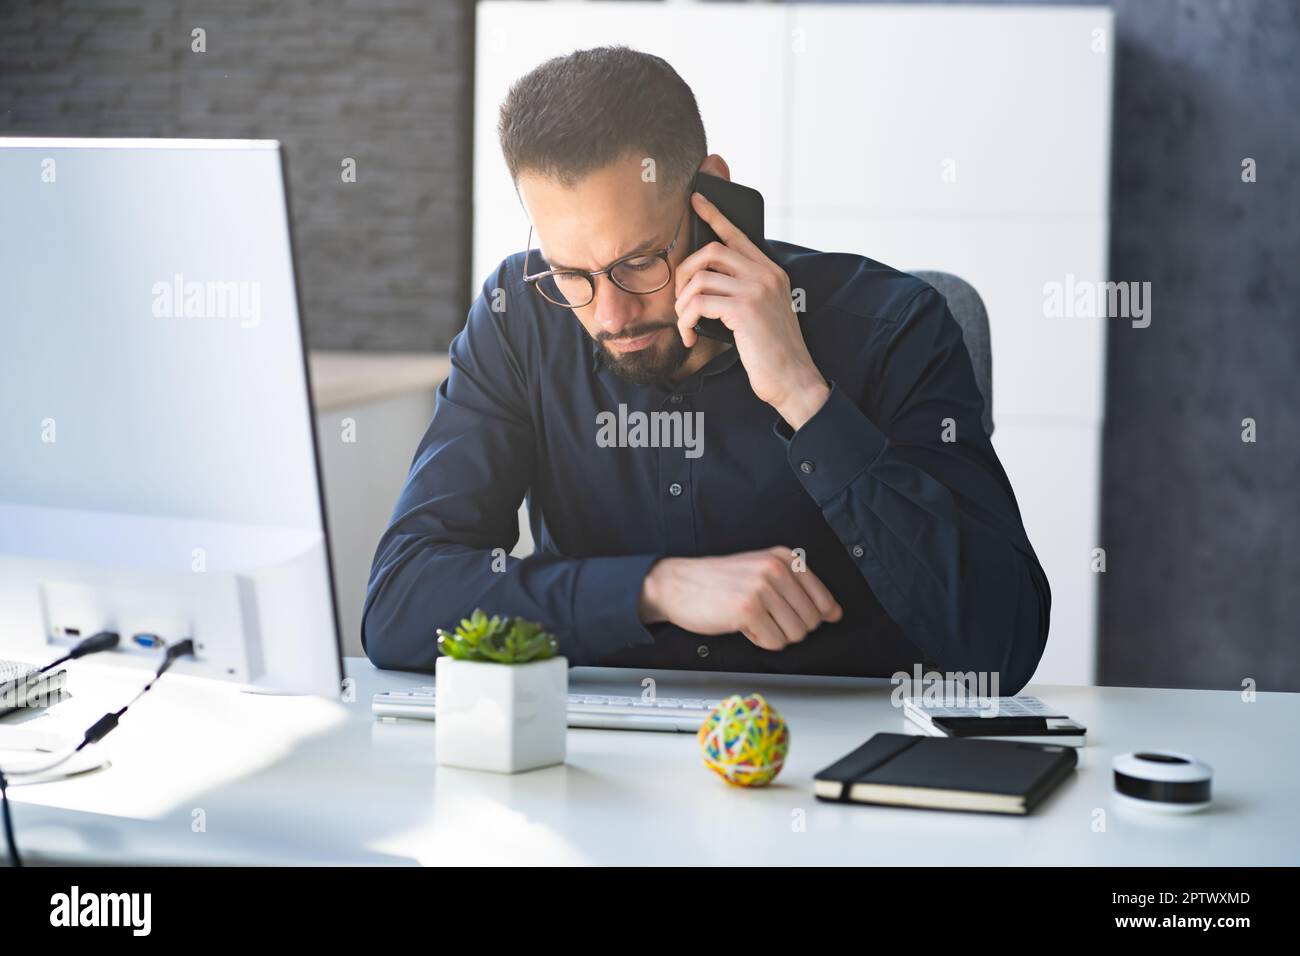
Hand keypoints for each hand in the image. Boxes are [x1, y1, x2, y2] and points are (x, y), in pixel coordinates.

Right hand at [639, 547, 842, 650]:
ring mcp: (762, 588)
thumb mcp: (763, 573)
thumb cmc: (719, 582)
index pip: (824, 600)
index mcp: (784, 557)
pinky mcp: (748, 609)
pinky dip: (758, 640)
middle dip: (788, 627)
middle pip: (811, 622)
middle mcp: (775, 568)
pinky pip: (774, 642)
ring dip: (773, 634)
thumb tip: (834, 613)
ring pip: (794, 634)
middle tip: (764, 616)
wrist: (677, 584)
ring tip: (752, 618)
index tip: (790, 614)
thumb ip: (801, 590)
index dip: (810, 617)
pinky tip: (742, 624)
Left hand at [674, 191, 830, 429]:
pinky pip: (698, 303)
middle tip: (680, 300)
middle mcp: (765, 274)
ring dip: (682, 304)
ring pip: (699, 279)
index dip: (714, 215)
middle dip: (684, 273)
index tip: (695, 200)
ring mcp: (756, 289)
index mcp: (771, 272)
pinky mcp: (744, 309)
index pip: (738, 234)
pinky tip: (691, 336)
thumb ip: (743, 292)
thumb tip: (705, 284)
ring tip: (685, 324)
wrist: (793, 379)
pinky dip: (686, 321)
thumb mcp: (762, 314)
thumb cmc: (772, 352)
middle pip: (710, 251)